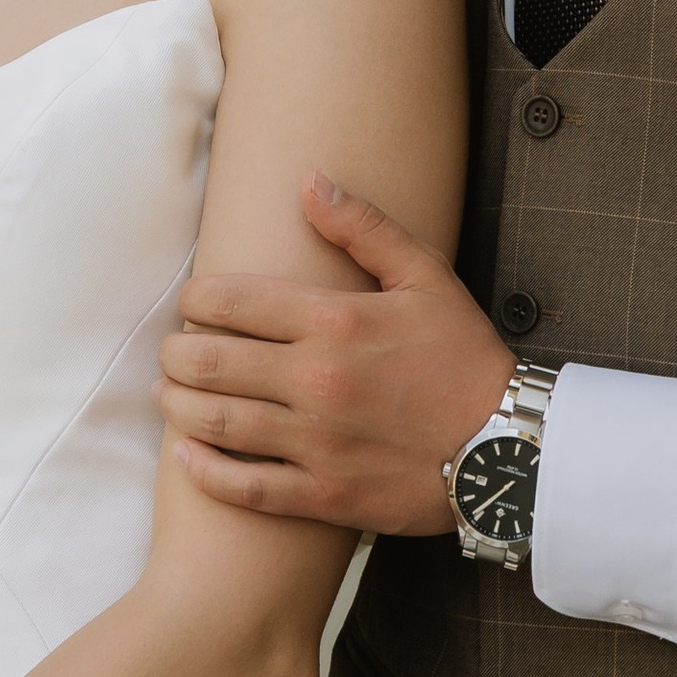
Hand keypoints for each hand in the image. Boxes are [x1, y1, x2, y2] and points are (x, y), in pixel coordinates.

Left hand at [157, 175, 514, 535]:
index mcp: (336, 322)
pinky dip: (206, 473)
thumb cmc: (466, 359)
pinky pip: (246, 487)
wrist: (509, 448)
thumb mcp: (427, 277)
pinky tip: (186, 457)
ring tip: (167, 393)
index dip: (198, 298)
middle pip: (212, 361)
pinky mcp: (325, 494)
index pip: (234, 301)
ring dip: (178, 405)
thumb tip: (309, 182)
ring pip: (217, 423)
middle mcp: (317, 381)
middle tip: (172, 349)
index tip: (193, 302)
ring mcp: (317, 442)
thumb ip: (364, 228)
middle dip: (177, 351)